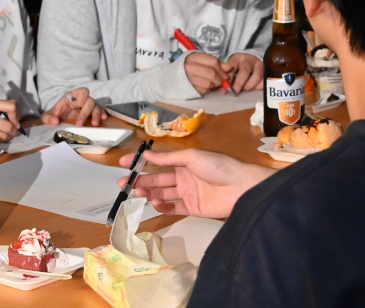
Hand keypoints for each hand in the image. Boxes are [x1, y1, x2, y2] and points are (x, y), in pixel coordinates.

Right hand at [0, 98, 18, 140]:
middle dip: (14, 130)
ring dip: (8, 137)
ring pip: (4, 136)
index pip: (11, 106)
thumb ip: (1, 107)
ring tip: (5, 134)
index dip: (16, 115)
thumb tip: (17, 120)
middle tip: (12, 131)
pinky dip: (1, 141)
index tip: (14, 120)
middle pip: (9, 126)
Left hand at [41, 87, 105, 125]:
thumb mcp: (46, 117)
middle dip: (86, 112)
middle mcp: (81, 100)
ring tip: (95, 124)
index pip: (82, 91)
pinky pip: (100, 111)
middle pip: (90, 101)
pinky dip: (102, 114)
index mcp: (71, 97)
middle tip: (80, 124)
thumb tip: (56, 121)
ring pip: (96, 106)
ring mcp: (87, 107)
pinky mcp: (91, 113)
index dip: (81, 99)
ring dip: (96, 114)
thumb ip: (48, 118)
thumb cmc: (53, 116)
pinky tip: (104, 119)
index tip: (75, 108)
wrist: (56, 122)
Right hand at [117, 149, 272, 218]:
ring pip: (163, 192)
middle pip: (158, 179)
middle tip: (124, 183)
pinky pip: (173, 207)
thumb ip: (168, 158)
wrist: (241, 187)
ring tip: (137, 192)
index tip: (123, 163)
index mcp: (185, 161)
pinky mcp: (193, 209)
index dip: (141, 162)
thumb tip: (146, 154)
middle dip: (140, 180)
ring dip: (148, 191)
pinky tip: (154, 201)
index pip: (158, 162)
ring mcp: (188, 193)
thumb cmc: (218, 166)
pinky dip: (162, 205)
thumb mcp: (191, 157)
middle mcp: (184, 176)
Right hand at [182, 51, 227, 95]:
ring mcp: (188, 79)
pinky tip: (205, 86)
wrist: (174, 77)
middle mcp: (189, 67)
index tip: (225, 72)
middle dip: (219, 78)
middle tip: (221, 80)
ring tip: (212, 83)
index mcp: (193, 57)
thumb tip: (229, 68)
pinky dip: (208, 90)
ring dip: (214, 85)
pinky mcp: (189, 89)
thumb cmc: (191, 67)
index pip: (212, 61)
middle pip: (211, 73)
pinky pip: (204, 91)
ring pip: (208, 83)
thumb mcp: (202, 61)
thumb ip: (216, 63)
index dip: (221, 68)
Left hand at [223, 53, 263, 92]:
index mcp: (237, 58)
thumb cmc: (240, 64)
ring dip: (249, 86)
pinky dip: (258, 87)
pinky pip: (264, 81)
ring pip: (256, 76)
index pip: (232, 67)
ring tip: (245, 89)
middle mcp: (249, 60)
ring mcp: (259, 65)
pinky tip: (253, 88)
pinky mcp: (266, 71)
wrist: (254, 57)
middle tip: (235, 92)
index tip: (226, 88)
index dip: (229, 79)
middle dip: (239, 83)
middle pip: (245, 71)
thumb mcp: (232, 66)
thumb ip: (227, 77)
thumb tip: (223, 91)